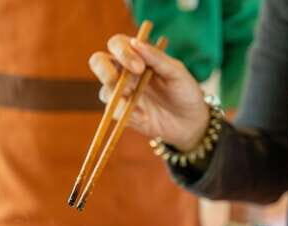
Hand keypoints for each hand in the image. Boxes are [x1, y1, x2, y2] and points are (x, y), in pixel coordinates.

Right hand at [89, 34, 209, 150]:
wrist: (189, 122)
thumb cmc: (185, 92)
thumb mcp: (177, 72)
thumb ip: (157, 58)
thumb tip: (135, 42)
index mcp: (138, 56)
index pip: (117, 44)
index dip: (122, 52)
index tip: (139, 67)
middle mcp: (125, 72)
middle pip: (98, 62)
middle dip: (105, 70)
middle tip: (126, 84)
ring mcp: (121, 93)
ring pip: (104, 90)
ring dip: (120, 99)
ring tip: (142, 108)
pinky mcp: (121, 113)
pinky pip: (113, 112)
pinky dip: (127, 114)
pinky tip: (144, 117)